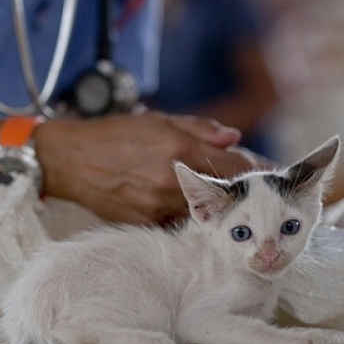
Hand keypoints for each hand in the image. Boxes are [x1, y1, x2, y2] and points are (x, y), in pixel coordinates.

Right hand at [36, 110, 253, 223]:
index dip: (258, 169)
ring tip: (228, 198)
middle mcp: (170, 180)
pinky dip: (189, 215)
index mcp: (177, 149)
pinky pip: (178, 222)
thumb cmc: (113, 134)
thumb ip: (199, 130)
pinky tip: (192, 208)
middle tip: (257, 187)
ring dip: (219, 204)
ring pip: (205, 210)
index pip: (234, 165)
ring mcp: (157, 205)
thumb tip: (233, 137)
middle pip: (225, 191)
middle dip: (242, 189)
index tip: (274, 173)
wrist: (69, 160)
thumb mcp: (158, 120)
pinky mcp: (144, 223)